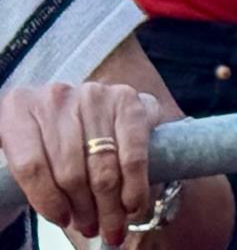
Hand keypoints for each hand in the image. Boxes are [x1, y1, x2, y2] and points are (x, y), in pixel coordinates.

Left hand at [0, 80, 172, 245]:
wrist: (80, 115)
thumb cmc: (45, 145)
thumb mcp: (19, 157)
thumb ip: (24, 176)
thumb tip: (28, 204)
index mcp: (15, 110)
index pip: (31, 166)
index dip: (48, 201)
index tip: (61, 220)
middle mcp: (54, 96)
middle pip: (70, 169)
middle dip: (85, 209)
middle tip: (92, 229)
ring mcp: (93, 94)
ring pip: (102, 165)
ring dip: (110, 204)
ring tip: (112, 224)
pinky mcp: (126, 98)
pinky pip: (132, 152)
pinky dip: (135, 185)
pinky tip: (132, 204)